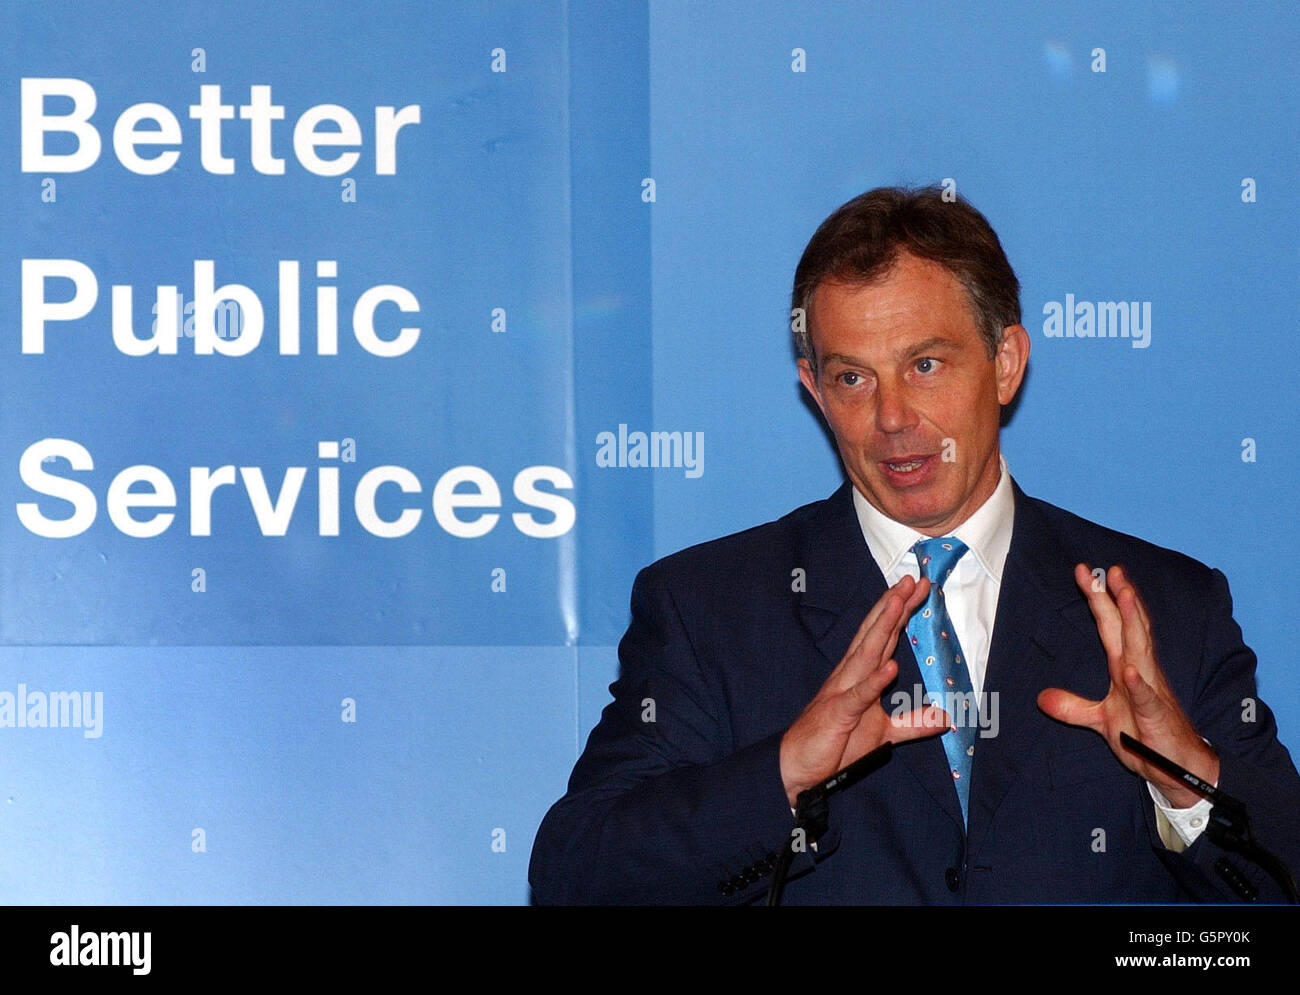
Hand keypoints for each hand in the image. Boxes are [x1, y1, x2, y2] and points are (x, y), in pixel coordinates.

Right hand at [780, 575, 950, 806]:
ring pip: (867, 653)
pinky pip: (859, 696)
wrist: (798, 765)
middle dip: (894, 606)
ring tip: (900, 603)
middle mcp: (850, 675)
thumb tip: (947, 718)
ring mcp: (843, 691)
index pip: (883, 636)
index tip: (920, 587)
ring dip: (884, 627)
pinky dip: (874, 681)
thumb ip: (914, 723)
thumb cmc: (835, 742)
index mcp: (859, 675)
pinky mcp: (839, 714)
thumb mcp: (884, 733)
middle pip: (876, 634)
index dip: (900, 611)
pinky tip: (891, 667)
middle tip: (914, 579)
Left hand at [1037, 564, 1218, 807]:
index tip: (1084, 572)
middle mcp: (1139, 671)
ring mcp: (1150, 691)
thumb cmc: (1144, 736)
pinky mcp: (1156, 716)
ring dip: (1133, 622)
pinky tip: (1130, 669)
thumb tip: (1041, 698)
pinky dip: (1139, 683)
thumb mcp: (1100, 720)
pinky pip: (1146, 697)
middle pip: (1128, 627)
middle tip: (1110, 568)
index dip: (1098, 599)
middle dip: (1119, 597)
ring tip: (1125, 595)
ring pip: (1141, 650)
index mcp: (1124, 668)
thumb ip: (1072, 707)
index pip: (1111, 626)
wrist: (1176, 768)